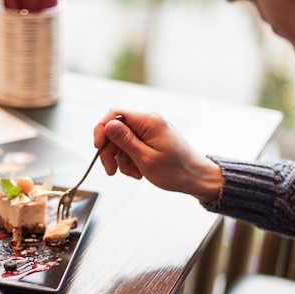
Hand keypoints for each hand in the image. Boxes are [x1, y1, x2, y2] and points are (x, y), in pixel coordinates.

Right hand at [93, 109, 222, 203]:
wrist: (196, 178)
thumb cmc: (176, 171)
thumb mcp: (146, 159)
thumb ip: (125, 141)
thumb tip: (108, 125)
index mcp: (149, 121)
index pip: (115, 114)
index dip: (102, 130)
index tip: (98, 148)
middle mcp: (149, 121)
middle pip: (116, 130)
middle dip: (110, 151)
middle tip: (111, 170)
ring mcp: (150, 130)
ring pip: (121, 141)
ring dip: (121, 159)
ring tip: (133, 173)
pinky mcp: (151, 138)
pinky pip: (131, 146)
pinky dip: (130, 160)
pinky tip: (138, 171)